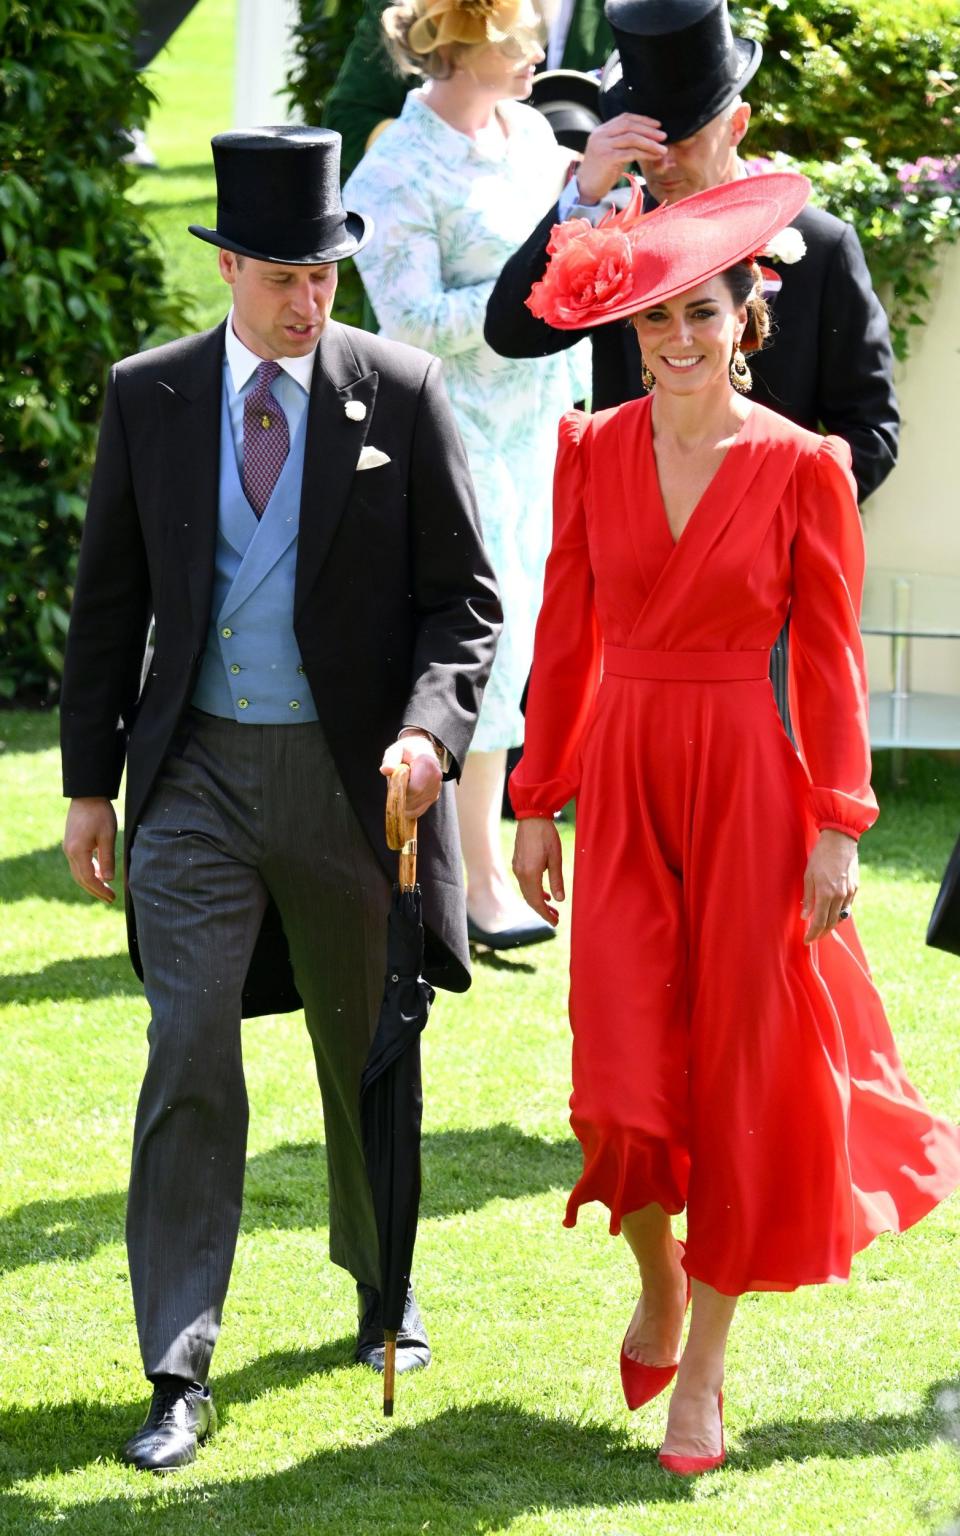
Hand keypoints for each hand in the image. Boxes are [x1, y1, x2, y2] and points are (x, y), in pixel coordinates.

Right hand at [63, 796, 117, 903]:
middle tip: (110, 899)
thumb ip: (107, 858)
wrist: (86, 795)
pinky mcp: (71, 844)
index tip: (112, 897)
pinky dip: (89, 872)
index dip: (100, 889)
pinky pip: (79, 864)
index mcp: (77, 851)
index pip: (89, 878)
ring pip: (79, 872)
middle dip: (95, 891)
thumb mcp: (107, 835)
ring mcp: (68, 848)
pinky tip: (100, 875)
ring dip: (92, 883)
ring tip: (106, 890)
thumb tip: (109, 879)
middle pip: (81, 879)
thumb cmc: (99, 813)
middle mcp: (69, 852)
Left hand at [380, 734, 442, 818]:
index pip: (414, 788)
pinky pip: (420, 809)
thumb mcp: (396, 751)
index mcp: (426, 764)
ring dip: (404, 803)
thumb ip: (391, 760)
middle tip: (395, 786)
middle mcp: (435, 777)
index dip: (401, 790)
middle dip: (401, 797)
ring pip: (416, 806)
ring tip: (401, 788)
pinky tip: (404, 799)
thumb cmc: (406, 751)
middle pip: (415, 799)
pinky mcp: (435, 796)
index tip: (394, 782)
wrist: (422, 750)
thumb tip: (385, 770)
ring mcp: (437, 788)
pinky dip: (409, 808)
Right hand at [512, 816, 563, 926]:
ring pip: (526, 892)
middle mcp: (520, 873)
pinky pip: (524, 883)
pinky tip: (544, 893)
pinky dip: (534, 892)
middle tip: (556, 918)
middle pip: (530, 899)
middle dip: (542, 911)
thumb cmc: (546, 835)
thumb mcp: (555, 858)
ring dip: (538, 901)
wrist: (532, 817)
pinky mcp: (517, 863)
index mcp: (530, 874)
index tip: (555, 923)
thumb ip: (556, 880)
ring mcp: (517, 868)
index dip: (545, 914)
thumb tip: (560, 900)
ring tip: (552, 907)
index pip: (536, 901)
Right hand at [576, 113, 666, 202]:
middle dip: (649, 130)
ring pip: (632, 139)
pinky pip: (631, 153)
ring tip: (663, 148)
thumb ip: (622, 142)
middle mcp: (601, 135)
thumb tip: (645, 137)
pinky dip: (645, 154)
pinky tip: (654, 157)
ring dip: (650, 143)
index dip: (643, 120)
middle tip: (664, 136)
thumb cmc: (601, 172)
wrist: (586, 188)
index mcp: (602, 130)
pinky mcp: (607, 158)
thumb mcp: (611, 151)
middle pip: (629, 126)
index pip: (625, 118)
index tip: (657, 124)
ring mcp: (603, 145)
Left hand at [802, 828, 858, 944]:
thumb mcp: (808, 876)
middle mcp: (840, 896)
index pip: (820, 922)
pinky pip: (847, 907)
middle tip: (813, 938)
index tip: (807, 940)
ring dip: (831, 925)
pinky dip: (839, 914)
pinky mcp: (855, 888)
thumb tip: (805, 916)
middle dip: (821, 933)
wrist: (841, 841)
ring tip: (822, 929)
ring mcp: (849, 893)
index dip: (813, 933)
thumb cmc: (820, 856)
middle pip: (831, 923)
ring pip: (841, 917)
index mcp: (826, 893)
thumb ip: (808, 898)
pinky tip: (833, 915)